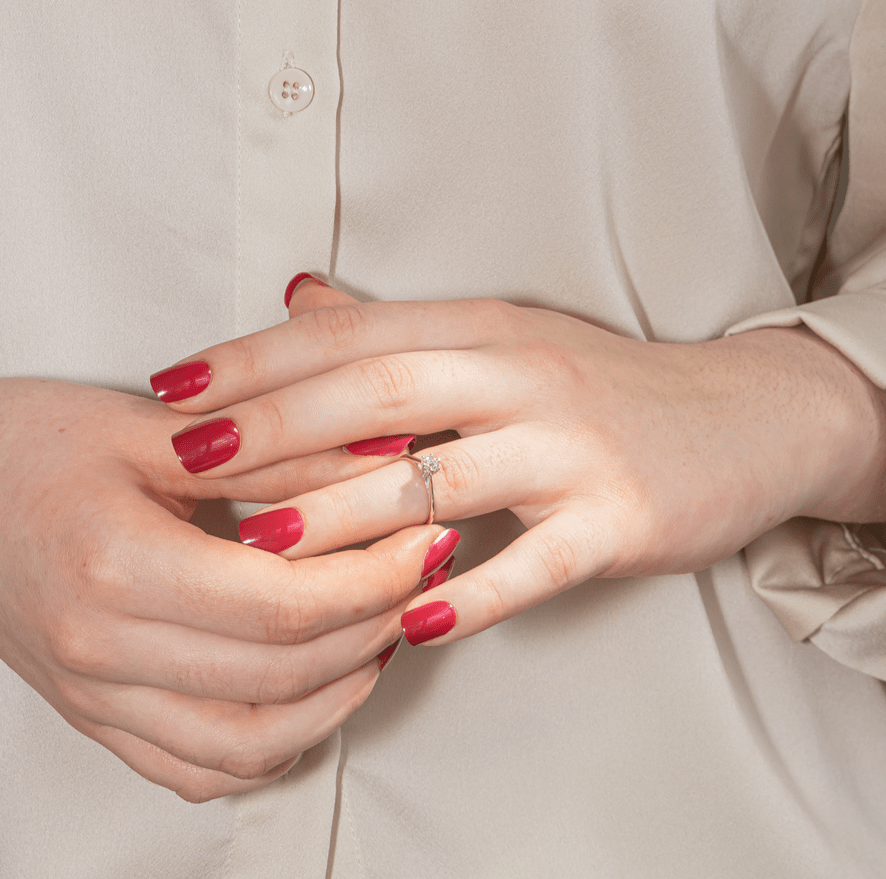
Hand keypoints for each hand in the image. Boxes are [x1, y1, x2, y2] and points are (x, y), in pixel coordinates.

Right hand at [0, 374, 444, 799]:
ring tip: (384, 623)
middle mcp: (101, 649)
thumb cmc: (27, 442)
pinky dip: (275, 741)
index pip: (283, 605)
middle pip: (282, 673)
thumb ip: (269, 449)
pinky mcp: (94, 717)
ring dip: (340, 690)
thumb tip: (382, 453)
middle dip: (377, 621)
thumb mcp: (151, 426)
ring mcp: (94, 697)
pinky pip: (200, 769)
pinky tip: (315, 686)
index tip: (425, 530)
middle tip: (423, 565)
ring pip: (252, 740)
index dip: (375, 574)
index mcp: (113, 565)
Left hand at [154, 276, 885, 645]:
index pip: (351, 335)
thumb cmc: (596, 383)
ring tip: (256, 548)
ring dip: (345, 514)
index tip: (174, 386)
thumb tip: (293, 295)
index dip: (258, 358)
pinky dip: (466, 593)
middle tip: (186, 459)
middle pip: (381, 393)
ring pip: (443, 477)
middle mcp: (522, 374)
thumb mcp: (498, 335)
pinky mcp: (619, 516)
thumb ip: (391, 325)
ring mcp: (573, 445)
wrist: (742, 417)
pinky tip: (402, 623)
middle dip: (276, 426)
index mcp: (482, 327)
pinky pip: (533, 563)